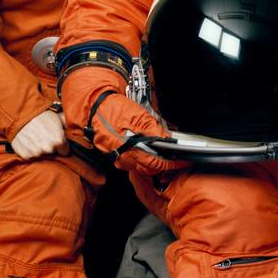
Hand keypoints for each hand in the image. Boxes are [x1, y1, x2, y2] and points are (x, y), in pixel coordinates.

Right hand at [10, 109, 67, 158]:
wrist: (22, 115)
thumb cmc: (41, 115)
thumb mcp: (59, 117)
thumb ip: (68, 126)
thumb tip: (77, 129)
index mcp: (59, 141)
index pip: (65, 151)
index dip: (63, 146)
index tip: (59, 142)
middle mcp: (48, 149)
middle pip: (53, 152)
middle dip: (51, 146)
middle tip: (46, 137)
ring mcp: (36, 153)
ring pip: (42, 154)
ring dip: (40, 148)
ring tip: (37, 137)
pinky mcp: (26, 155)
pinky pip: (31, 155)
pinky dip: (30, 150)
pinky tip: (29, 141)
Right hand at [59, 65, 185, 175]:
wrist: (95, 108)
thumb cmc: (115, 110)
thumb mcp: (140, 116)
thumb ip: (155, 131)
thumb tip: (168, 141)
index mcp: (131, 150)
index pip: (157, 164)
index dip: (172, 163)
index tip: (182, 161)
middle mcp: (124, 159)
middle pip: (150, 168)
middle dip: (165, 165)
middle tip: (177, 158)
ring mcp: (119, 159)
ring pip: (141, 167)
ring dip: (155, 162)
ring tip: (166, 154)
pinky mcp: (115, 156)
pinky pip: (133, 163)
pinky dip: (144, 159)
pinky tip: (149, 150)